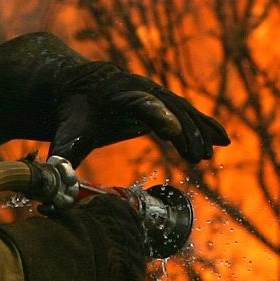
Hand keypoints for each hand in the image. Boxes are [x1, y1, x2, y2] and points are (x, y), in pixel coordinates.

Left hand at [0, 32, 228, 166]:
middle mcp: (139, 87)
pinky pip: (188, 111)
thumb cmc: (71, 116)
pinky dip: (205, 125)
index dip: (157, 116)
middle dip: (186, 131)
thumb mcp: (65, 137)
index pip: (140, 103)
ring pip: (182, 109)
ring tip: (209, 156)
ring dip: (199, 131)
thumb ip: (62, 163)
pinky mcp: (161, 99)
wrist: (75, 86)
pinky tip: (224, 141)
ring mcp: (154, 91)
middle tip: (198, 158)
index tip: (174, 131)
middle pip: (169, 107)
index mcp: (115, 93)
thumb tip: (55, 194)